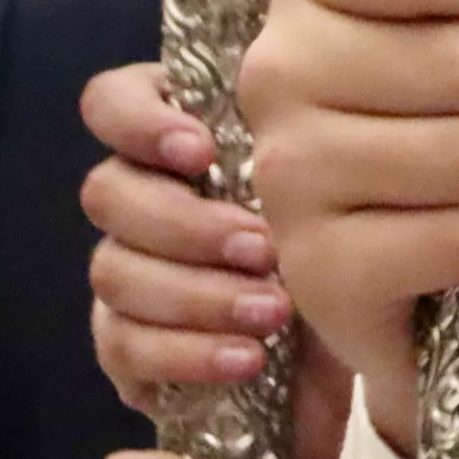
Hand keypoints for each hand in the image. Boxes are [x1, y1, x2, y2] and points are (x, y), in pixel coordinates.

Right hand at [79, 65, 351, 458]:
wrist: (350, 342)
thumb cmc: (350, 234)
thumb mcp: (348, 180)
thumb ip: (317, 138)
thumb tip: (317, 100)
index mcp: (183, 141)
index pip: (114, 103)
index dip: (138, 121)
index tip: (201, 149)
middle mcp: (143, 200)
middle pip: (108, 193)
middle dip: (185, 223)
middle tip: (265, 247)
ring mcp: (127, 272)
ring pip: (112, 271)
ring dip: (196, 293)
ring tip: (275, 312)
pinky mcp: (126, 345)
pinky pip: (121, 347)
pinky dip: (185, 354)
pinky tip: (247, 359)